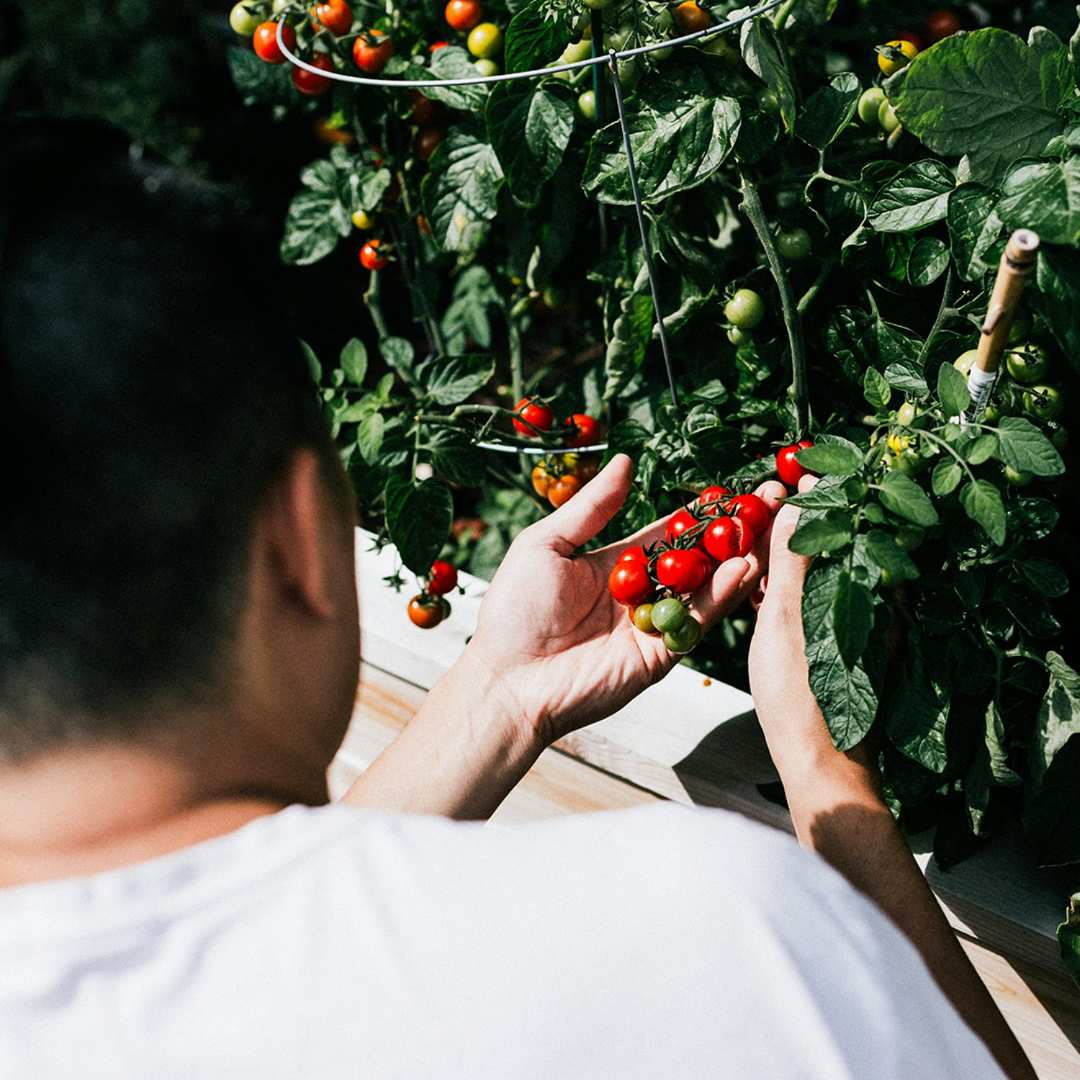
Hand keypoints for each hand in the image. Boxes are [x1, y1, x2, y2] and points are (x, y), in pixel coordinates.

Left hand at [466, 454, 785, 745]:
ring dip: (737, 559)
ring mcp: (654, 625)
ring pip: (705, 588)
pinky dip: (720, 595)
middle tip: (768, 503)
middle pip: (697, 559)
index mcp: (616, 565)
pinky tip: (742, 567)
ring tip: (765, 529)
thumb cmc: (514, 609)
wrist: (508, 678)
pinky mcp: (660, 655)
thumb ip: (592, 507)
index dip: (701, 513)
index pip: (670, 534)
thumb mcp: (547, 543)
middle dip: (732, 533)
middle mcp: (642, 594)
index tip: (734, 490)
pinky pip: (696, 621)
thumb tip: (625, 460)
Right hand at [748, 475, 876, 788]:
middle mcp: (870, 600)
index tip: (786, 478)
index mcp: (867, 587)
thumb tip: (800, 499)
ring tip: (751, 540)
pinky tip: (759, 587)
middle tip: (759, 506)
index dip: (818, 495)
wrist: (820, 762)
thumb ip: (792, 557)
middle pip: (834, 544)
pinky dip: (790, 586)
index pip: (846, 521)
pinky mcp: (841, 642)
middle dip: (798, 521)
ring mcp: (856, 623)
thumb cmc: (802, 693)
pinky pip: (815, 598)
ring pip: (822, 572)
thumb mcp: (786, 617)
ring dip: (789, 554)